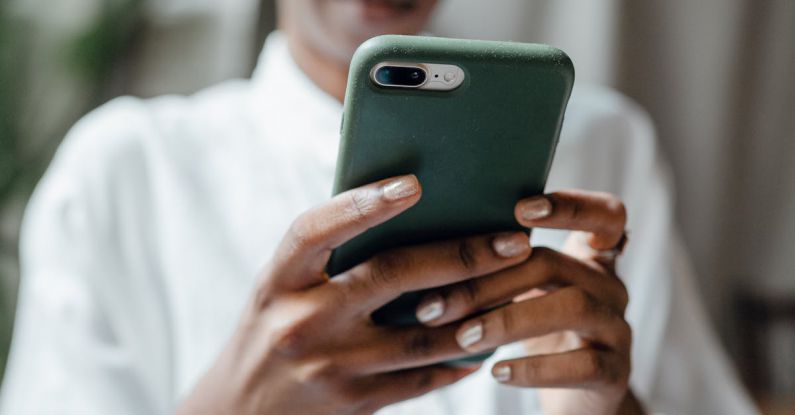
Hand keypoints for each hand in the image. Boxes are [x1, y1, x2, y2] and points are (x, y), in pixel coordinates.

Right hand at [177, 175, 533, 414]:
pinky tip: (484, 343)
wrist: (238, 411)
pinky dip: (456, 360)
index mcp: (279, 280)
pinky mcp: (352, 403)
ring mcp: (327, 367)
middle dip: (461, 256)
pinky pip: (418, 380)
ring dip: (476, 312)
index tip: (414, 184)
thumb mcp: (281, 288)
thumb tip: (409, 218)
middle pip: (391, 277)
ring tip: (516, 288)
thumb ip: (329, 258)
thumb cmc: (270, 329)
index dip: (363, 204)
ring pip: (420, 335)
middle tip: (513, 241)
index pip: (317, 231)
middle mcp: (300, 321)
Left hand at [414, 190, 644, 414]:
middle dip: (489, 281)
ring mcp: (619, 329)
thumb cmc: (535, 334)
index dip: (570, 206)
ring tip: (464, 337)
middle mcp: (610, 287)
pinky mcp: (617, 373)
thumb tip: (428, 245)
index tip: (520, 209)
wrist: (573, 400)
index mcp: (590, 258)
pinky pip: (583, 365)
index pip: (604, 215)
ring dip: (508, 320)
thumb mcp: (523, 294)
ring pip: (573, 307)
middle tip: (436, 304)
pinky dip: (535, 368)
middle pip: (554, 264)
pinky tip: (497, 372)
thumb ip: (500, 265)